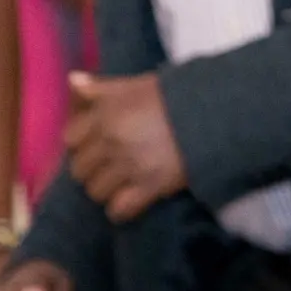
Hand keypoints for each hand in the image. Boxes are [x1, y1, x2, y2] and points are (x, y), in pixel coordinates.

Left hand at [65, 73, 186, 222]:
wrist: (219, 113)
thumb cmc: (178, 94)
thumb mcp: (138, 84)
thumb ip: (103, 87)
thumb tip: (73, 81)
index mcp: (106, 114)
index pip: (71, 139)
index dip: (83, 144)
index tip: (97, 145)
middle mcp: (111, 141)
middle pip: (81, 170)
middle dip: (94, 170)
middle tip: (112, 167)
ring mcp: (129, 165)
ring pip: (96, 191)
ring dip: (107, 190)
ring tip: (124, 184)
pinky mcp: (149, 186)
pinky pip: (119, 209)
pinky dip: (122, 210)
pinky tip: (131, 202)